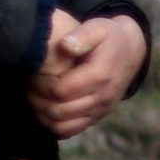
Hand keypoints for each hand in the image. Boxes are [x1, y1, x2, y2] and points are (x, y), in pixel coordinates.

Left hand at [30, 13, 146, 138]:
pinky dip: (51, 124)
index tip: (33, 72)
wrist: (130, 53)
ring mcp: (100, 110)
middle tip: (28, 83)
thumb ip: (82, 35)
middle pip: (59, 110)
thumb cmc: (108, 37)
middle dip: (38, 99)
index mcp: (100, 76)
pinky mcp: (96, 118)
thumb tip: (65, 45)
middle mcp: (102, 98)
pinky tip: (44, 107)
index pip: (61, 90)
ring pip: (62, 125)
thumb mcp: (98, 28)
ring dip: (42, 114)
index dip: (41, 84)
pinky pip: (68, 131)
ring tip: (34, 96)